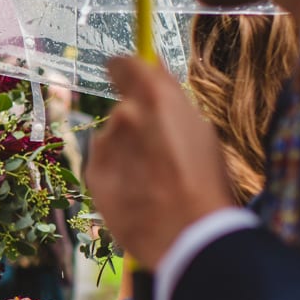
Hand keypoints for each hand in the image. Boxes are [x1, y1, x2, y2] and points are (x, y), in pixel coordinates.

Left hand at [89, 57, 236, 263]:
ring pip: (112, 141)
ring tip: (152, 182)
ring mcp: (105, 145)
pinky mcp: (94, 173)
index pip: (123, 65)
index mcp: (155, 97)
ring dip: (126, 153)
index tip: (127, 78)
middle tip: (161, 155)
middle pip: (124, 110)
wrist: (190, 234)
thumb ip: (171, 101)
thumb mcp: (201, 131)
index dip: (125, 71)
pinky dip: (116, 176)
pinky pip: (104, 166)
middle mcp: (124, 115)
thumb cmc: (206, 182)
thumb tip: (154, 72)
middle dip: (137, 126)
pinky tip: (137, 195)